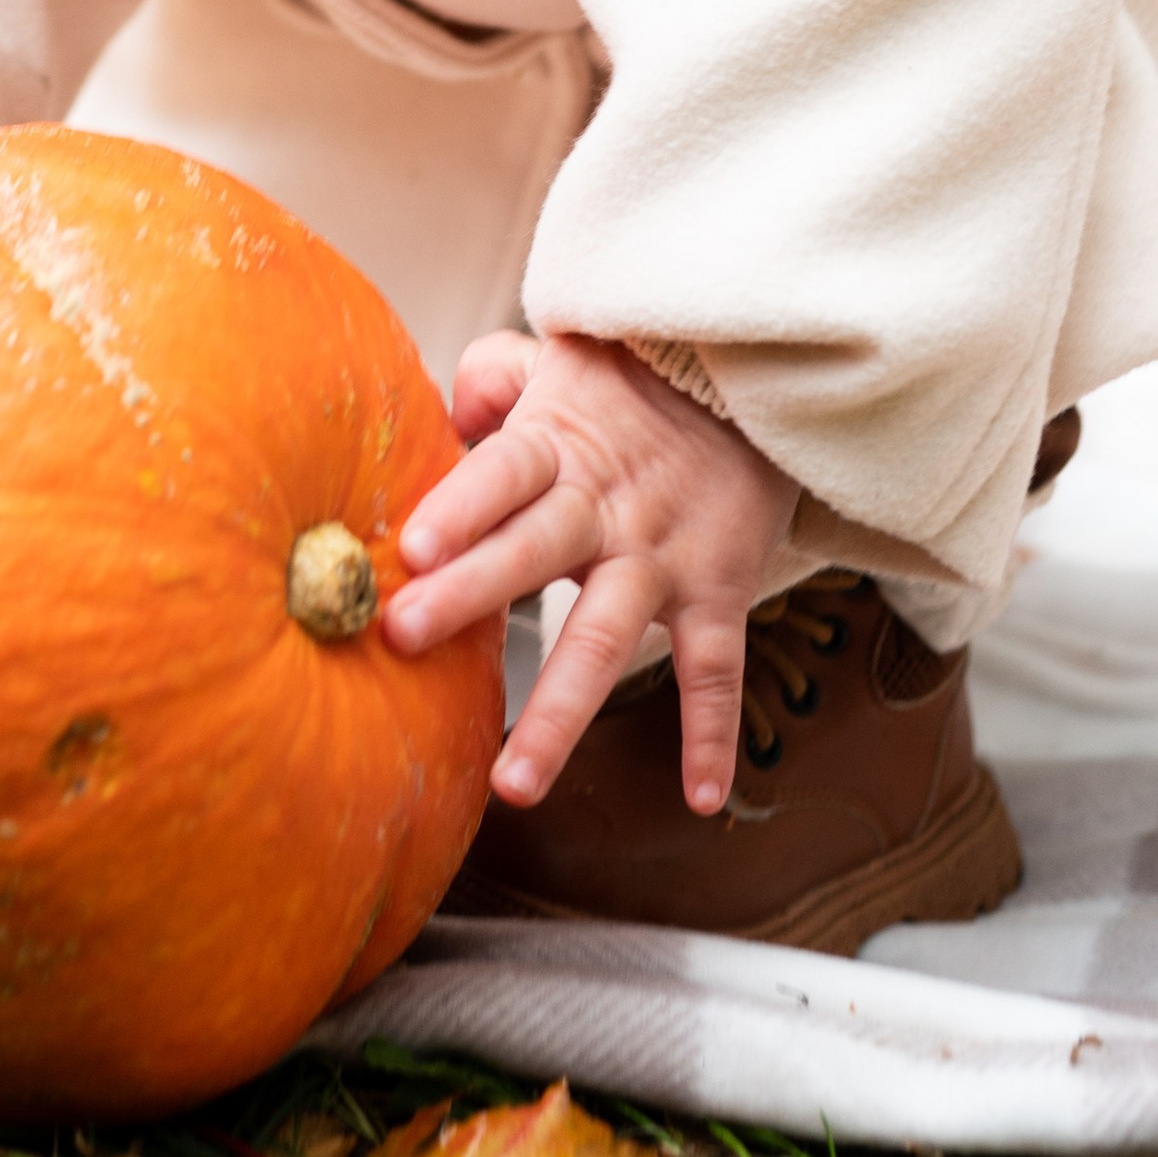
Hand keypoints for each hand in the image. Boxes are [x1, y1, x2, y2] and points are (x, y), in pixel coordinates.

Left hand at [382, 329, 796, 817]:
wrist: (754, 379)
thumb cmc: (633, 380)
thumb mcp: (563, 358)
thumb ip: (494, 377)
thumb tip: (446, 412)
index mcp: (557, 446)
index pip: (501, 472)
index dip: (459, 506)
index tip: (409, 549)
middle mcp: (605, 506)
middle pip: (533, 549)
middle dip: (469, 593)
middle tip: (403, 638)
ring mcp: (662, 556)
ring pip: (609, 639)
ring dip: (562, 712)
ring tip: (514, 783)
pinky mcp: (717, 591)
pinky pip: (716, 669)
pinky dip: (712, 734)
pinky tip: (700, 798)